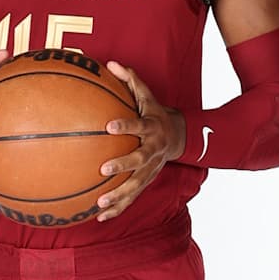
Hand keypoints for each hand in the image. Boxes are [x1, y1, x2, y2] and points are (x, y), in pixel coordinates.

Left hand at [96, 61, 184, 220]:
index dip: (125, 125)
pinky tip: (100, 216)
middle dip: (122, 165)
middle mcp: (152, 150)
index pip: (138, 125)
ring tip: (101, 203)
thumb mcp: (146, 95)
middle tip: (104, 169)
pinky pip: (132, 197)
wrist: (178, 136)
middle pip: (138, 160)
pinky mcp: (147, 182)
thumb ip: (130, 80)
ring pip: (135, 185)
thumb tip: (111, 63)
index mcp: (151, 128)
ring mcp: (150, 169)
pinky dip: (118, 208)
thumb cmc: (154, 113)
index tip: (109, 126)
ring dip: (119, 195)